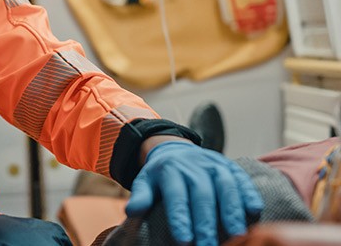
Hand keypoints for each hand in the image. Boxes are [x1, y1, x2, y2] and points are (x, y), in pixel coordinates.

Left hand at [126, 141, 263, 245]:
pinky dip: (250, 194)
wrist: (176, 149)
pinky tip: (255, 212)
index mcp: (170, 170)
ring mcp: (214, 164)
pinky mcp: (230, 166)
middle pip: (202, 193)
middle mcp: (194, 165)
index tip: (184, 240)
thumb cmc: (161, 175)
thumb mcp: (145, 181)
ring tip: (237, 235)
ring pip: (225, 185)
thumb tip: (131, 211)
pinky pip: (242, 179)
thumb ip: (141, 196)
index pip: (176, 196)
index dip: (180, 218)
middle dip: (207, 221)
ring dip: (232, 210)